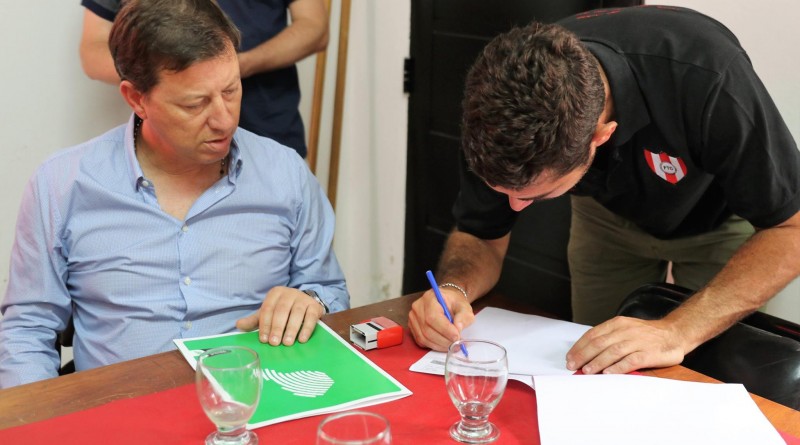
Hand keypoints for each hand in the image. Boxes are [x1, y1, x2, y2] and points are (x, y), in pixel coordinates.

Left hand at [236, 286, 323, 345]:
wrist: (305, 304)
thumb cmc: (283, 311)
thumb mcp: (269, 314)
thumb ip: (255, 320)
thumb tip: (238, 325)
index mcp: (275, 294)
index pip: (267, 309)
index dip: (264, 325)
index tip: (264, 339)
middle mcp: (289, 293)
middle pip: (281, 310)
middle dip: (277, 327)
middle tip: (274, 343)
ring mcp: (303, 298)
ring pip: (296, 313)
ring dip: (291, 329)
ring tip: (287, 343)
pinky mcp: (315, 305)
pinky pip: (311, 317)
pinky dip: (306, 329)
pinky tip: (302, 339)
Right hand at [408, 288, 474, 350]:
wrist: (447, 302)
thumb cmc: (454, 303)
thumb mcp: (464, 306)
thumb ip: (464, 316)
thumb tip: (458, 328)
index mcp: (429, 298)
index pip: (433, 317)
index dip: (445, 330)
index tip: (457, 336)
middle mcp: (418, 307)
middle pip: (427, 330)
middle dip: (444, 340)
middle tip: (457, 343)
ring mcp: (413, 318)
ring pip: (424, 338)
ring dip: (440, 345)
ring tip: (452, 344)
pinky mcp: (413, 328)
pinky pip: (421, 341)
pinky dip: (434, 345)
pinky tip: (443, 343)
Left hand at [565, 316, 685, 373]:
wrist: (674, 333)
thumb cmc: (646, 334)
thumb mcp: (625, 328)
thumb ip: (608, 338)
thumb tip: (586, 353)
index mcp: (617, 323)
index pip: (593, 334)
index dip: (580, 346)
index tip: (570, 357)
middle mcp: (626, 331)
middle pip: (600, 343)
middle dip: (583, 355)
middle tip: (573, 365)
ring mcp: (638, 342)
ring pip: (613, 352)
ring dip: (597, 362)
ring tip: (587, 371)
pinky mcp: (649, 353)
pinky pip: (631, 361)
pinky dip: (618, 367)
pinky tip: (608, 373)